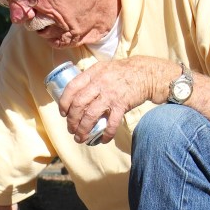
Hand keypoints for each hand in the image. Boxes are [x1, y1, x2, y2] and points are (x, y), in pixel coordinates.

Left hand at [59, 56, 175, 142]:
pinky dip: (106, 134)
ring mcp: (110, 94)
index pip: (72, 88)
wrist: (146, 73)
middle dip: (72, 120)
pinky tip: (103, 140)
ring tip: (80, 138)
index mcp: (92, 73)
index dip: (64, 102)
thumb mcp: (103, 69)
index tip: (63, 113)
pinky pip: (111, 123)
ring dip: (83, 129)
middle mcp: (99, 83)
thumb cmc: (122, 72)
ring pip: (90, 115)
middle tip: (71, 129)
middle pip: (79, 104)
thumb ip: (90, 79)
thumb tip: (76, 95)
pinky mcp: (122, 104)